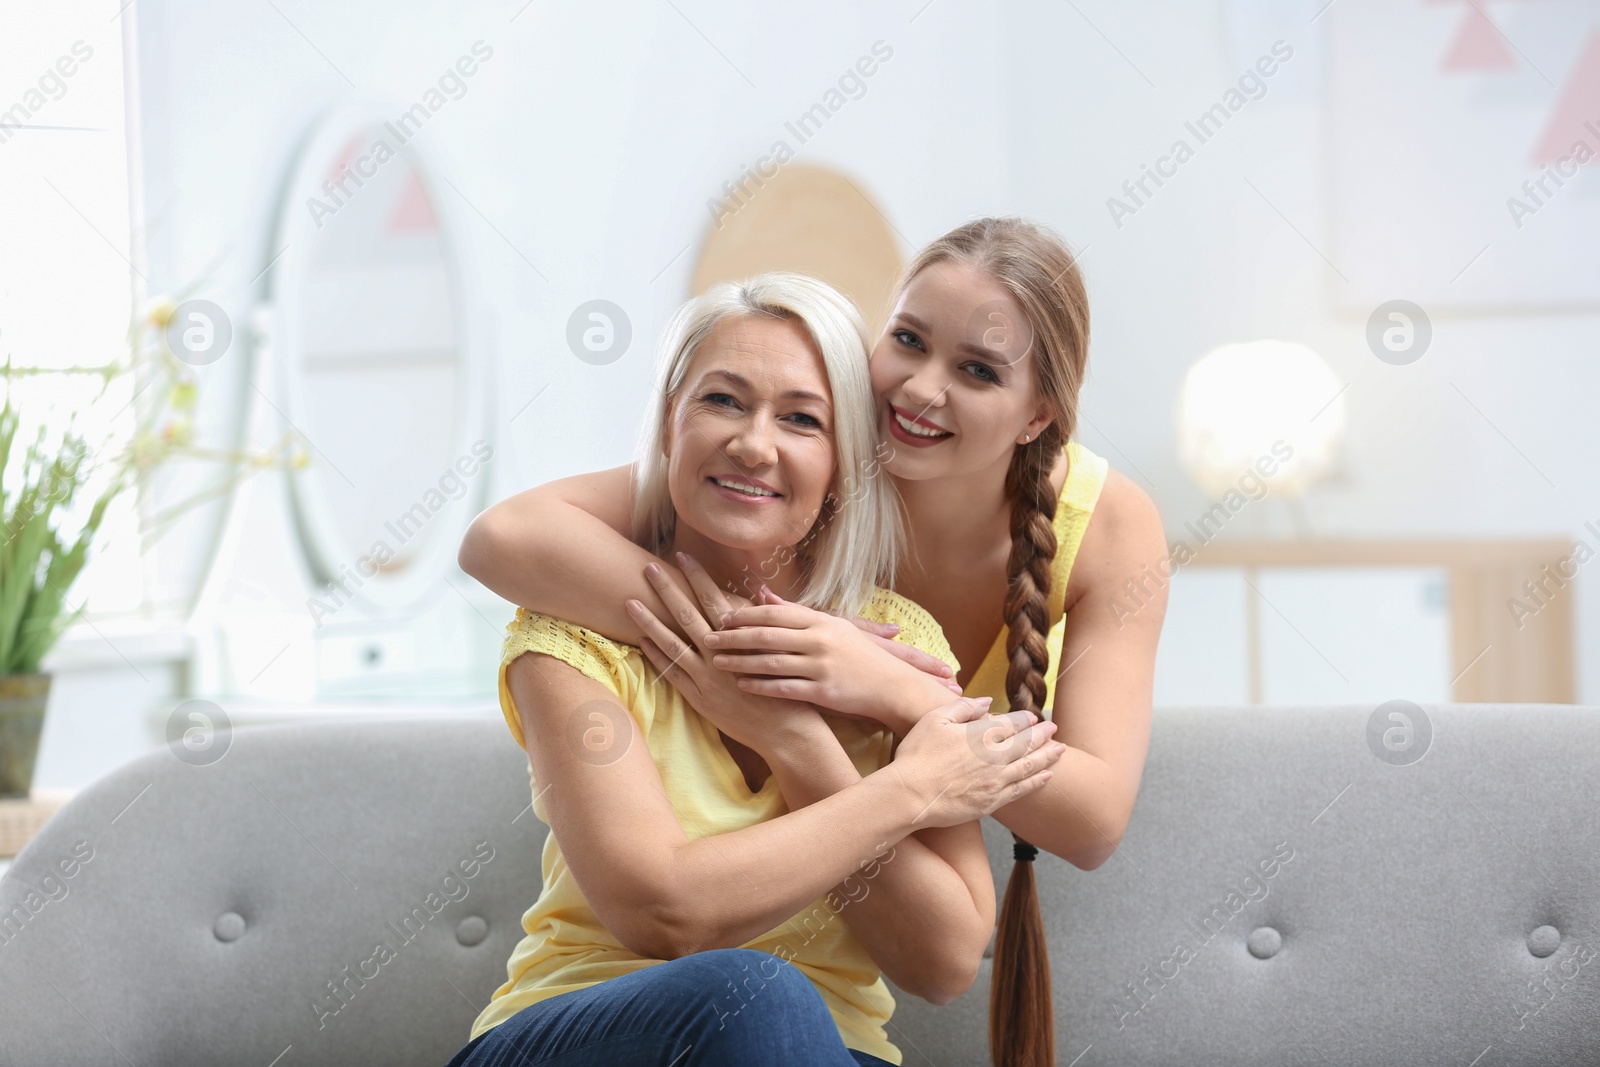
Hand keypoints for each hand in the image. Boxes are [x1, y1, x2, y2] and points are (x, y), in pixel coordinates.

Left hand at [628, 560, 819, 760]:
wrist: (787, 731)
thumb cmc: (787, 688)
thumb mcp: (781, 651)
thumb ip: (766, 623)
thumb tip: (761, 592)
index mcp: (742, 640)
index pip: (715, 599)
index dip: (698, 577)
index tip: (682, 557)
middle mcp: (722, 654)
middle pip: (688, 615)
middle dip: (668, 589)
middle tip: (648, 568)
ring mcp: (708, 677)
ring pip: (672, 643)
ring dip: (650, 621)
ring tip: (630, 602)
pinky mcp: (700, 699)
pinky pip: (673, 673)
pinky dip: (656, 656)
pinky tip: (640, 640)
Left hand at [700, 582, 958, 724]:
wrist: (893, 686)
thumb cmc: (860, 657)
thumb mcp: (833, 628)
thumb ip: (795, 613)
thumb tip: (762, 596)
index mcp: (822, 621)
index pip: (775, 613)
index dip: (745, 614)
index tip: (721, 616)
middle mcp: (820, 639)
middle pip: (767, 634)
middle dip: (734, 636)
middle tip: (708, 638)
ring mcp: (822, 665)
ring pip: (770, 661)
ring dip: (740, 661)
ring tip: (716, 662)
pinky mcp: (823, 691)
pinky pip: (784, 688)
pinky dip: (760, 686)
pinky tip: (741, 686)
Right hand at [886, 696, 1064, 828]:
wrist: (910, 795)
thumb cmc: (917, 755)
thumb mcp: (934, 719)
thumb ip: (963, 707)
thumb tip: (986, 702)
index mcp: (981, 734)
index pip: (1011, 723)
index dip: (1024, 719)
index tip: (1033, 716)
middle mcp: (994, 756)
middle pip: (1026, 743)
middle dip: (1042, 734)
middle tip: (1054, 729)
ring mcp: (996, 780)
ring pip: (1030, 765)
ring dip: (1047, 756)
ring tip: (1060, 749)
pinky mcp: (993, 801)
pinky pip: (1022, 789)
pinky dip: (1037, 781)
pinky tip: (1047, 776)